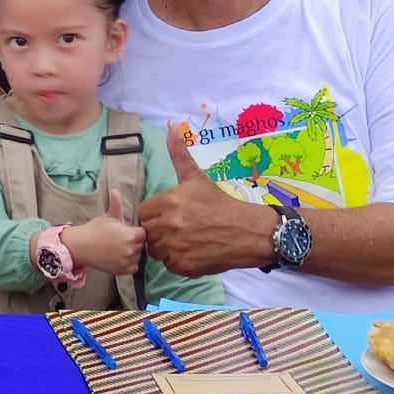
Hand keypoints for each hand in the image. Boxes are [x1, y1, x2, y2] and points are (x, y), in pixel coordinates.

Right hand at [66, 190, 145, 275]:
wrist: (80, 246)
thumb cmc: (94, 230)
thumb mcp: (107, 216)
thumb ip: (116, 205)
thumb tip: (115, 190)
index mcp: (130, 235)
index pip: (144, 233)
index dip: (136, 231)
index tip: (128, 230)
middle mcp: (131, 249)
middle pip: (141, 244)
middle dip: (134, 241)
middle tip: (121, 238)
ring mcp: (127, 261)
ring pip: (138, 256)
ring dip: (132, 252)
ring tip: (118, 247)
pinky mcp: (122, 271)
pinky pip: (134, 267)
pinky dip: (129, 263)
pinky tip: (119, 256)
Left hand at [138, 123, 275, 277]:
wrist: (249, 232)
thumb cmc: (221, 203)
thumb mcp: (197, 177)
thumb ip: (179, 154)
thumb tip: (170, 127)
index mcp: (168, 202)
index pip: (143, 212)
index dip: (155, 213)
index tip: (171, 213)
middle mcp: (169, 226)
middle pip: (149, 232)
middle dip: (160, 230)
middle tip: (181, 227)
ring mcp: (177, 248)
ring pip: (157, 250)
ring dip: (167, 247)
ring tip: (187, 239)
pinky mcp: (185, 266)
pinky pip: (170, 265)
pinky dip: (178, 261)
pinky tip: (193, 251)